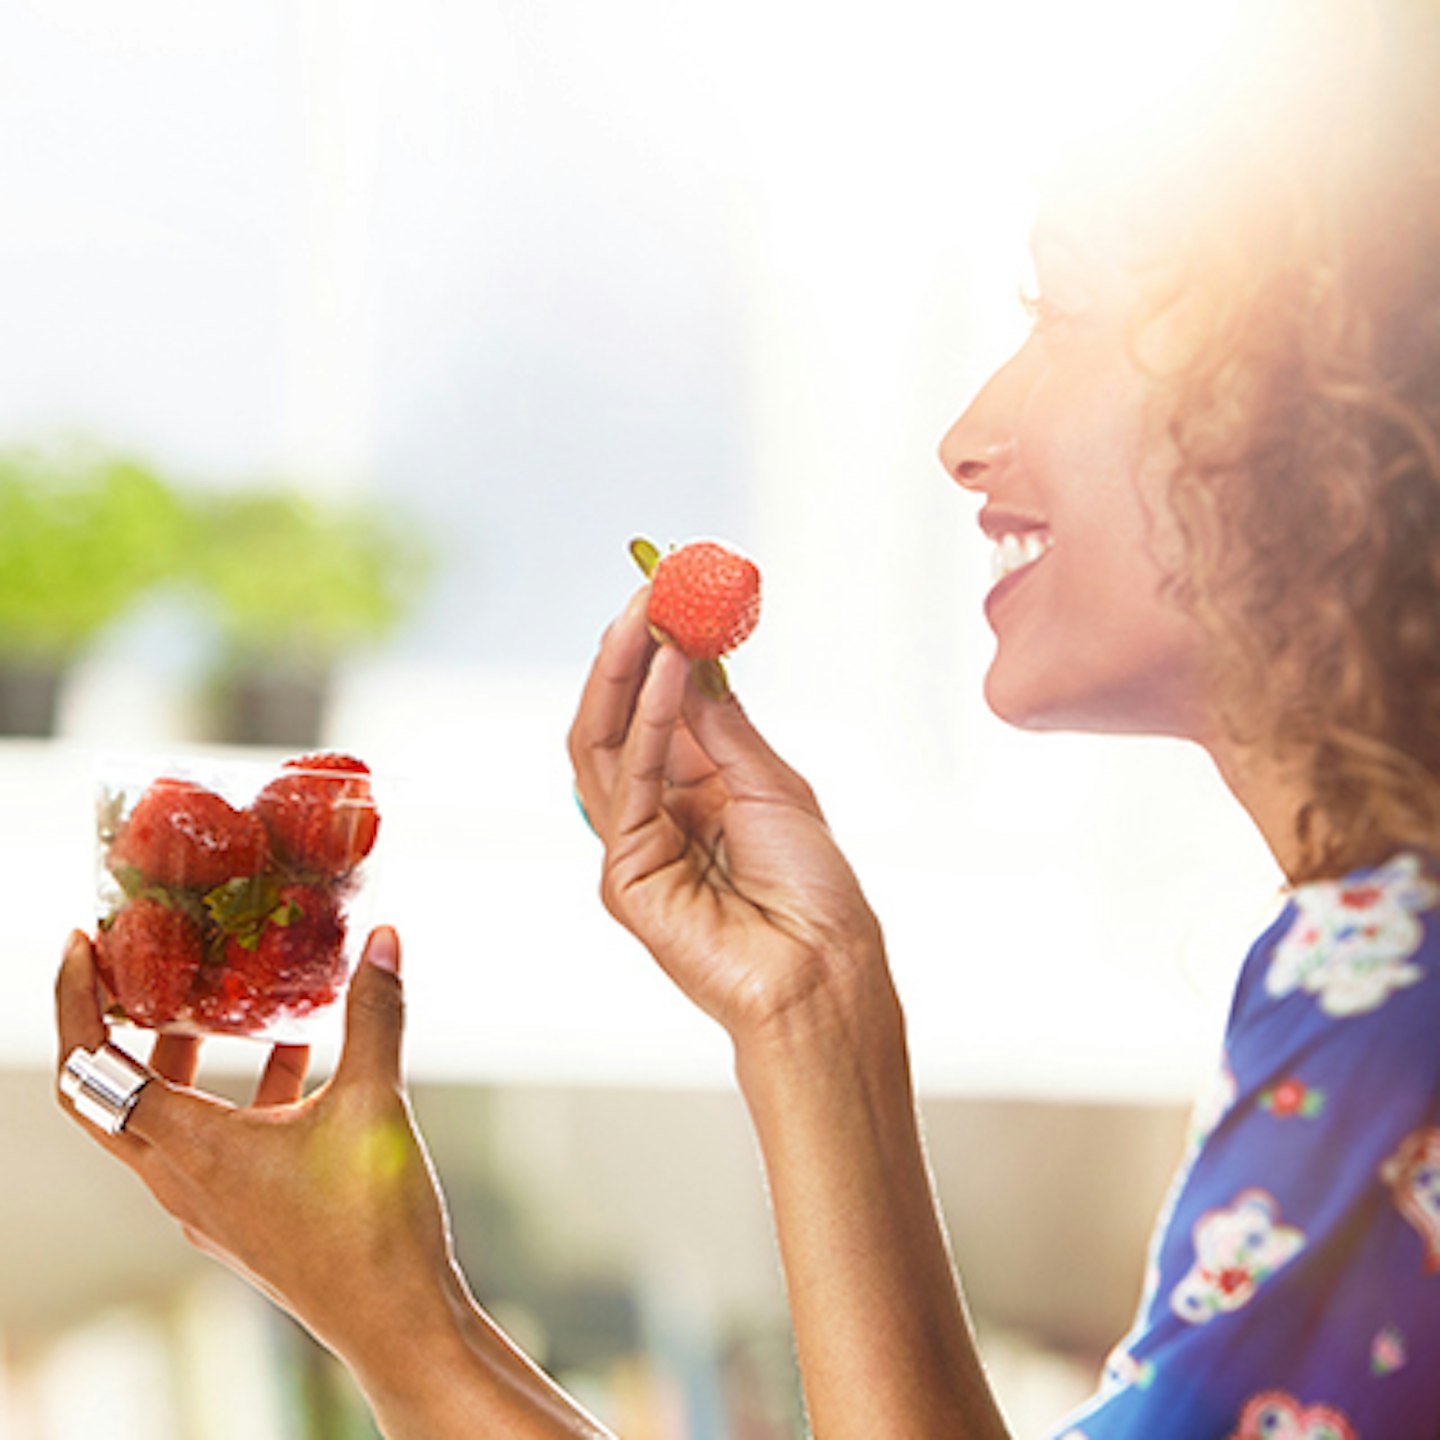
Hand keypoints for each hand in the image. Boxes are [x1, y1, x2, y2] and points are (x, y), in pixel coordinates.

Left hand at [54, 927, 472, 1399]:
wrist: (396, 1321)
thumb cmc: (372, 1225)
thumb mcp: (376, 1103)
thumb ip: (376, 1015)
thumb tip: (384, 940)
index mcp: (192, 1149)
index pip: (94, 1066)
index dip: (74, 1001)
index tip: (84, 943)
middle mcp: (182, 1181)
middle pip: (113, 1091)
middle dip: (119, 1022)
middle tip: (140, 965)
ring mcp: (210, 1205)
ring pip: (167, 1117)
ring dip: (184, 1056)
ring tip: (227, 1002)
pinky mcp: (244, 1218)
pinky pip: (214, 1142)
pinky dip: (235, 1092)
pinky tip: (299, 1061)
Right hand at [568, 592, 888, 1048]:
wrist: (826, 972)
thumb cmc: (813, 890)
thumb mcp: (772, 785)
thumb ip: (721, 726)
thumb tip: (686, 655)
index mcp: (691, 796)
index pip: (654, 712)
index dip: (655, 653)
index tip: (669, 593)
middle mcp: (654, 816)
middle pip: (615, 722)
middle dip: (625, 653)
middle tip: (646, 591)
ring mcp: (633, 846)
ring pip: (603, 744)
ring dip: (622, 672)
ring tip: (645, 611)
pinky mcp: (625, 874)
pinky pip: (628, 781)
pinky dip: (645, 719)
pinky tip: (665, 669)